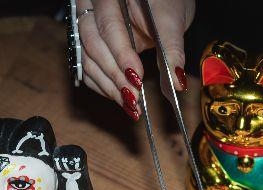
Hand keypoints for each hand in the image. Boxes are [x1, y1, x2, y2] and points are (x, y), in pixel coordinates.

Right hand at [76, 0, 195, 119]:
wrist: (156, 3)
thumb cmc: (164, 2)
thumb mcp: (171, 18)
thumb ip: (171, 47)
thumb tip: (176, 80)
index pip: (109, 26)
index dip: (121, 54)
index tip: (137, 77)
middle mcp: (90, 8)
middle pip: (92, 44)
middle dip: (114, 75)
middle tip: (133, 96)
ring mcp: (86, 27)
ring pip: (87, 59)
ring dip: (107, 86)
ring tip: (130, 105)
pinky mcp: (89, 46)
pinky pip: (87, 68)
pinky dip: (103, 86)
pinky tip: (121, 98)